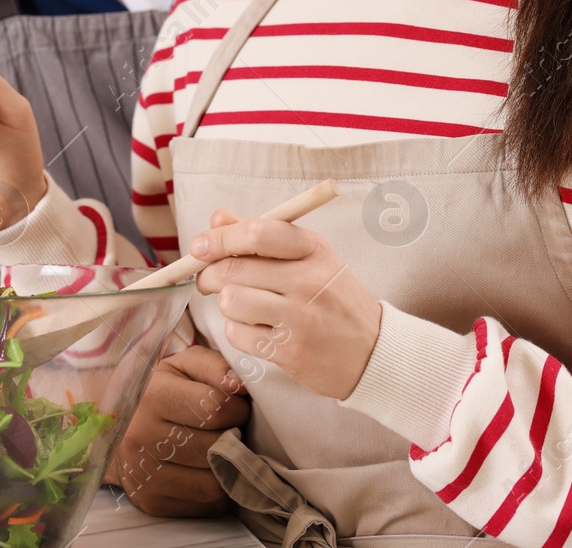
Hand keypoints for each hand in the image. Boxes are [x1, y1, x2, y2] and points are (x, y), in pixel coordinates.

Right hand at [104, 344, 249, 517]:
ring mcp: (145, 475)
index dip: (237, 409)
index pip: (214, 408)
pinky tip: (203, 471)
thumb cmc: (161, 392)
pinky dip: (214, 490)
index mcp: (152, 396)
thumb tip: (242, 384)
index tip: (236, 408)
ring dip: (226, 468)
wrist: (117, 430)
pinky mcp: (153, 502)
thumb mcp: (184, 367)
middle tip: (229, 430)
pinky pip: (206, 504)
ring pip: (214, 483)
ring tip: (218, 451)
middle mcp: (142, 437)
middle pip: (215, 448)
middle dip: (234, 439)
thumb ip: (216, 367)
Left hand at [192, 207, 382, 401]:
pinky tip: (256, 328)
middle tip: (209, 279)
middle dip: (208, 274)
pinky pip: (238, 334)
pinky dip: (237, 331)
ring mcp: (301, 318)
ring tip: (242, 305)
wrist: (371, 351)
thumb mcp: (309, 258)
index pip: (257, 232)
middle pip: (233, 268)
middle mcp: (310, 280)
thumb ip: (262, 236)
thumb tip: (217, 218)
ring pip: (230, 301)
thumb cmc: (332, 298)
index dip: (219, 238)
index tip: (199, 246)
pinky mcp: (291, 352)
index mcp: (314, 249)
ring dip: (226, 304)